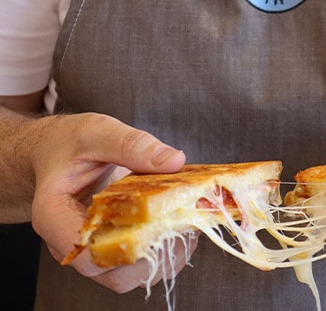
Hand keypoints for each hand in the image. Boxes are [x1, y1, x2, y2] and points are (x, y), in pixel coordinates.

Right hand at [24, 112, 189, 292]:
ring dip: (166, 256)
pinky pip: (138, 264)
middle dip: (157, 255)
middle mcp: (71, 242)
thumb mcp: (97, 132)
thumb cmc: (70, 142)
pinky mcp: (110, 246)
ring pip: (131, 276)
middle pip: (115, 275)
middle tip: (186, 222)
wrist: (56, 150)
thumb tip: (174, 161)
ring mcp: (92, 248)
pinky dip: (165, 251)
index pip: (90, 255)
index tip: (165, 220)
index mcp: (55, 215)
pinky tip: (181, 224)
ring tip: (188, 223)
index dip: (131, 246)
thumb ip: (132, 145)